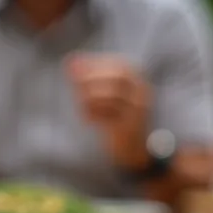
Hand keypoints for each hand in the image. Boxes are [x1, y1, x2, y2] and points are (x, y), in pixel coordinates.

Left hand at [66, 54, 150, 168]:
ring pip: (114, 95)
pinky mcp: (130, 128)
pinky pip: (111, 116)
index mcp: (138, 82)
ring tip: (81, 103)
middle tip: (74, 81)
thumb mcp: (106, 98)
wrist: (134, 151)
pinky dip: (95, 115)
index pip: (119, 66)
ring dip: (92, 96)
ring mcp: (139, 110)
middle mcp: (142, 94)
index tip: (73, 65)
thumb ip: (90, 80)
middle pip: (119, 77)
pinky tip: (87, 119)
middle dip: (93, 76)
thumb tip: (69, 62)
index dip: (95, 64)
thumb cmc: (117, 119)